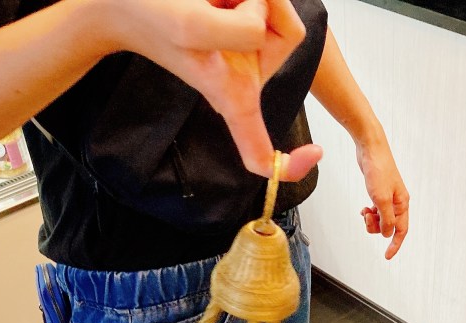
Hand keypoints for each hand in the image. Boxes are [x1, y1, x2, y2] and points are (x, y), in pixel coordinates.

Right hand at [117, 0, 321, 180]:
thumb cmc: (151, 15)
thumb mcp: (189, 25)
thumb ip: (239, 30)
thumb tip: (266, 19)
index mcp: (233, 96)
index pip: (260, 152)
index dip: (289, 163)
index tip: (314, 152)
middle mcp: (246, 74)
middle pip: (290, 33)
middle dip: (260, 4)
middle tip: (217, 4)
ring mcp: (248, 48)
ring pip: (279, 7)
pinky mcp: (246, 22)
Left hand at [356, 138, 408, 258]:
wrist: (371, 149)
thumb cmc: (378, 170)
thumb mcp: (381, 199)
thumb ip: (386, 219)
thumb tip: (388, 234)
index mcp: (402, 204)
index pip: (401, 230)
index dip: (395, 245)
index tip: (387, 256)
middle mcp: (398, 202)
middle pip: (389, 226)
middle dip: (377, 227)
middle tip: (367, 219)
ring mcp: (388, 197)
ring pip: (381, 219)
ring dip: (371, 220)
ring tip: (365, 211)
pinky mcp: (379, 192)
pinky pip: (376, 210)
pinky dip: (369, 212)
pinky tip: (364, 208)